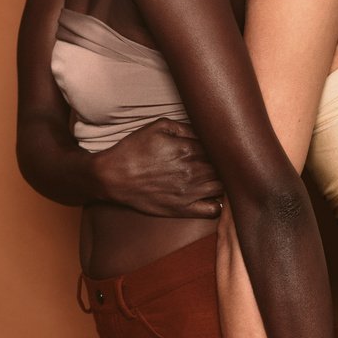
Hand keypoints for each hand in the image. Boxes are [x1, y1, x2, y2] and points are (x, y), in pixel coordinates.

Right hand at [91, 118, 222, 216]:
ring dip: (224, 181)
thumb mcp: (158, 126)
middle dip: (225, 163)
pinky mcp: (183, 209)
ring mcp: (190, 193)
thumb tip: (206, 132)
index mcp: (188, 149)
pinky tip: (211, 195)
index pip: (220, 148)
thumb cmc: (134, 149)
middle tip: (220, 161)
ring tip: (217, 176)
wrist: (112, 177)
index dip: (221, 147)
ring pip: (223, 188)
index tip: (218, 146)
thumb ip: (186, 127)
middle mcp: (193, 172)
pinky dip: (217, 204)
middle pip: (224, 168)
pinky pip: (214, 211)